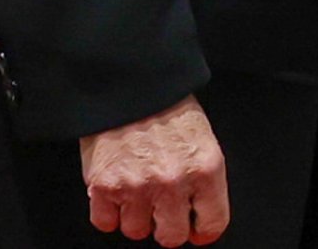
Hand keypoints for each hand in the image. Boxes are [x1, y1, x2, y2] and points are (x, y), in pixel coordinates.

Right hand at [80, 94, 226, 244]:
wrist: (131, 85)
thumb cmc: (168, 107)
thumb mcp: (202, 139)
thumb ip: (204, 182)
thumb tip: (200, 222)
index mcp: (205, 168)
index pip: (212, 224)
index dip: (202, 230)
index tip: (196, 229)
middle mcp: (173, 182)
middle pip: (172, 237)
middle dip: (167, 225)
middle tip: (162, 207)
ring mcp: (137, 187)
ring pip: (136, 232)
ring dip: (136, 216)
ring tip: (137, 188)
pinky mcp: (104, 187)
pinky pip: (105, 223)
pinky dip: (108, 211)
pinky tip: (116, 190)